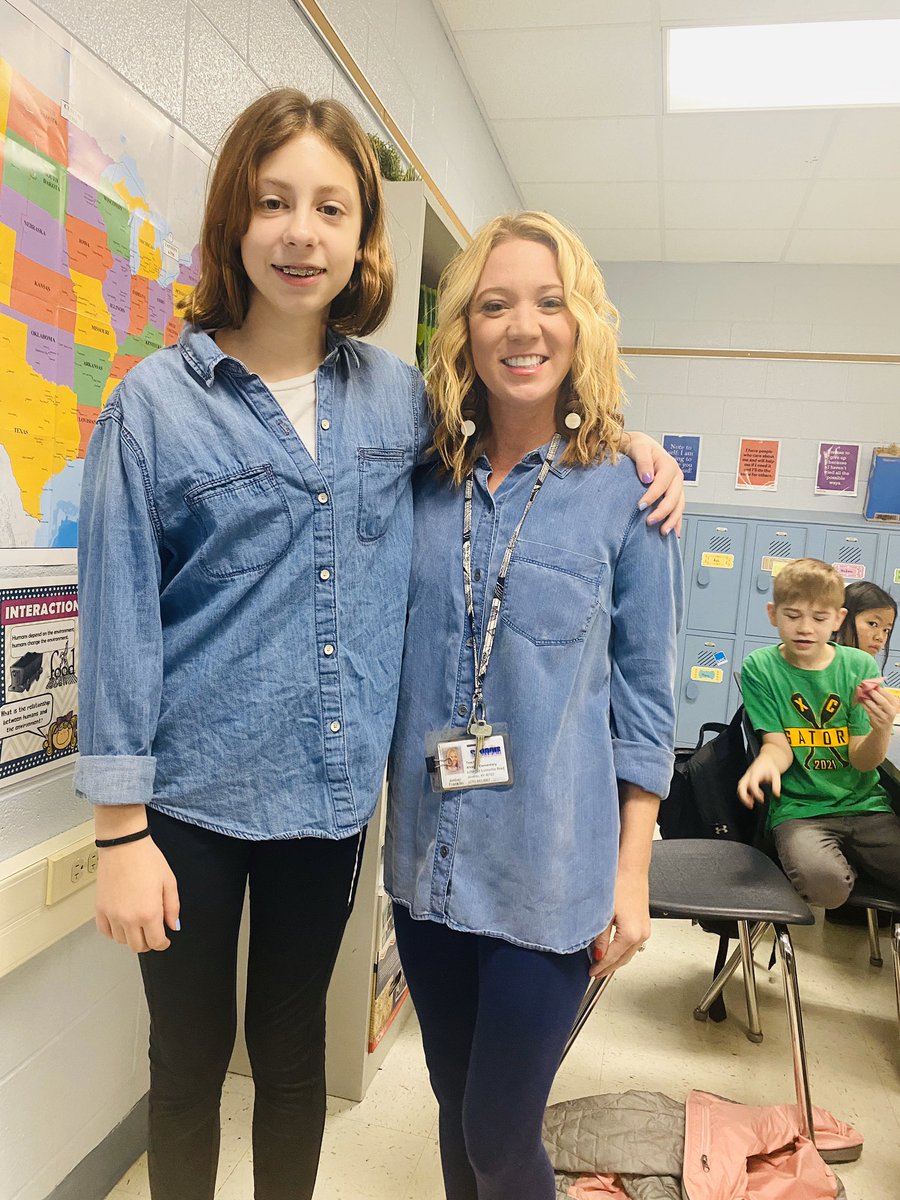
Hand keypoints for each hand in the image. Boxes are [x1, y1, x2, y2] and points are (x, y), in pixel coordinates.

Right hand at [95, 837, 179, 952]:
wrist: (124, 845)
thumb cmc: (147, 859)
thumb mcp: (169, 882)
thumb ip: (173, 907)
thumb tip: (174, 926)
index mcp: (149, 913)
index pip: (155, 942)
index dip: (162, 944)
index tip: (164, 940)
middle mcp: (129, 918)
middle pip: (138, 946)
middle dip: (148, 942)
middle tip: (152, 932)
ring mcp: (112, 915)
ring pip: (121, 941)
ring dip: (131, 937)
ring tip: (138, 924)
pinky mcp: (100, 909)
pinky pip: (105, 931)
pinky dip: (113, 932)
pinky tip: (121, 923)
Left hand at [589, 871, 650, 978]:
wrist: (632, 868)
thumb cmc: (620, 884)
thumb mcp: (604, 913)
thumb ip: (600, 937)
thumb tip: (597, 954)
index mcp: (631, 934)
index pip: (612, 958)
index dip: (600, 967)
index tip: (591, 972)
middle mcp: (641, 934)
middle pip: (623, 960)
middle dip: (608, 968)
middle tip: (595, 973)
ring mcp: (645, 930)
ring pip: (629, 954)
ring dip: (616, 961)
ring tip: (602, 965)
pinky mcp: (644, 924)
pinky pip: (633, 945)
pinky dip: (622, 951)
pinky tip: (613, 950)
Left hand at [621, 431, 683, 536]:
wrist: (638, 445)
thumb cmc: (638, 446)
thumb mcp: (638, 447)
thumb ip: (643, 461)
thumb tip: (647, 477)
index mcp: (668, 464)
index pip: (662, 484)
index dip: (652, 496)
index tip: (640, 506)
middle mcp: (675, 476)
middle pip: (674, 497)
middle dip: (663, 512)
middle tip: (649, 522)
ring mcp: (676, 486)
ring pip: (679, 505)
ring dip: (672, 520)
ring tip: (663, 532)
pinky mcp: (673, 494)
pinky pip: (678, 509)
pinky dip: (677, 521)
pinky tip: (673, 533)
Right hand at [737, 757, 780, 807]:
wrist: (766, 760)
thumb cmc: (770, 766)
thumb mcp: (776, 774)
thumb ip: (777, 785)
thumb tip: (776, 795)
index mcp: (755, 772)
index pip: (752, 784)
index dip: (756, 793)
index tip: (762, 799)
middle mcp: (748, 775)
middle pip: (741, 786)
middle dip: (744, 797)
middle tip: (751, 804)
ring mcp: (746, 777)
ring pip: (740, 788)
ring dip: (743, 797)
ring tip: (751, 804)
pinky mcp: (746, 780)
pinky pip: (742, 788)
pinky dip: (745, 795)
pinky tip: (752, 799)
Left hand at [859, 684, 898, 733]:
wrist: (884, 728)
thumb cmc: (884, 713)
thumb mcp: (887, 704)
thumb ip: (882, 696)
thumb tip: (874, 685)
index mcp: (894, 705)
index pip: (888, 696)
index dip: (880, 690)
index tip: (873, 685)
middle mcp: (890, 712)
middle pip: (882, 702)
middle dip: (873, 694)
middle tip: (866, 689)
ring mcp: (883, 717)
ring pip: (874, 707)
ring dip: (867, 700)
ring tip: (862, 694)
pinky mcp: (876, 721)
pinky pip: (869, 711)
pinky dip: (864, 705)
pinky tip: (861, 701)